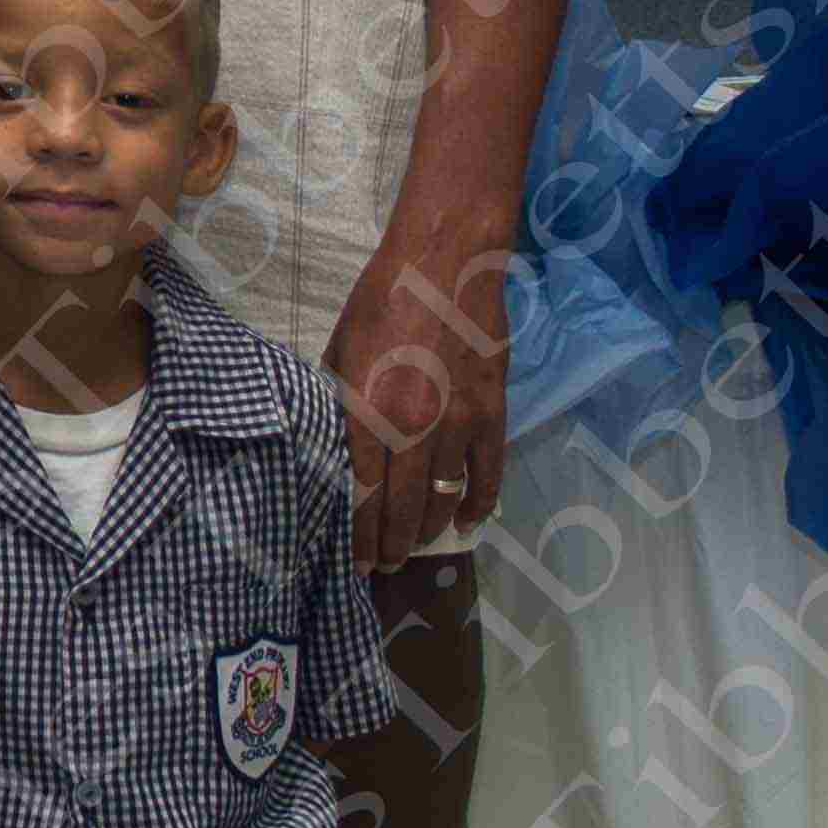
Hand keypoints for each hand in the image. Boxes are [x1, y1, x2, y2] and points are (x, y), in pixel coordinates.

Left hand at [327, 234, 507, 572]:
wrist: (446, 262)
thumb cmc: (382, 299)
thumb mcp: (340, 349)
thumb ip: (339, 401)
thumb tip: (335, 440)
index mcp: (368, 414)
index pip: (362, 495)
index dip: (359, 536)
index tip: (356, 562)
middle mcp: (414, 430)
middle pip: (402, 508)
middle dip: (391, 544)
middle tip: (384, 565)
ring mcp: (458, 425)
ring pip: (444, 497)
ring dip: (429, 528)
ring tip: (416, 544)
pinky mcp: (492, 412)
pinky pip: (488, 472)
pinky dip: (479, 502)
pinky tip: (468, 519)